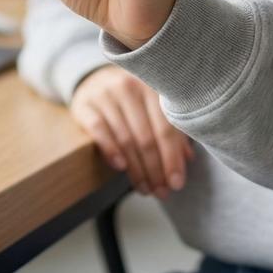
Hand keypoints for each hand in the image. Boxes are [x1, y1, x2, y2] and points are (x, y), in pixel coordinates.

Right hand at [71, 66, 194, 197]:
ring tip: (144, 188)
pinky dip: (111, 151)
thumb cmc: (132, 99)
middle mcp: (129, 87)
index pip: (166, 128)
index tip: (177, 183)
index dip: (172, 158)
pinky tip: (121, 168)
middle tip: (161, 192)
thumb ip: (171, 129)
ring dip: (137, 169)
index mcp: (152, 87)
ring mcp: (105, 94)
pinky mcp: (85, 104)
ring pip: (125, 139)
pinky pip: (99, 131)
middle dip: (155, 170)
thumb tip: (187, 159)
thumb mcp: (153, 107)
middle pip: (146, 137)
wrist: (94, 80)